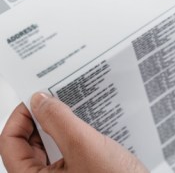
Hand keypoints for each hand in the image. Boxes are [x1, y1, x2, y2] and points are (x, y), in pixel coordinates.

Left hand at [0, 93, 146, 172]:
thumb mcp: (84, 146)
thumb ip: (58, 121)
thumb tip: (38, 100)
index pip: (9, 143)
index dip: (20, 116)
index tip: (37, 98)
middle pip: (26, 145)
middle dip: (40, 119)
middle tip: (57, 99)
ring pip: (48, 148)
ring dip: (58, 126)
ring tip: (74, 109)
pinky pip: (66, 152)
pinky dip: (73, 136)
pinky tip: (88, 124)